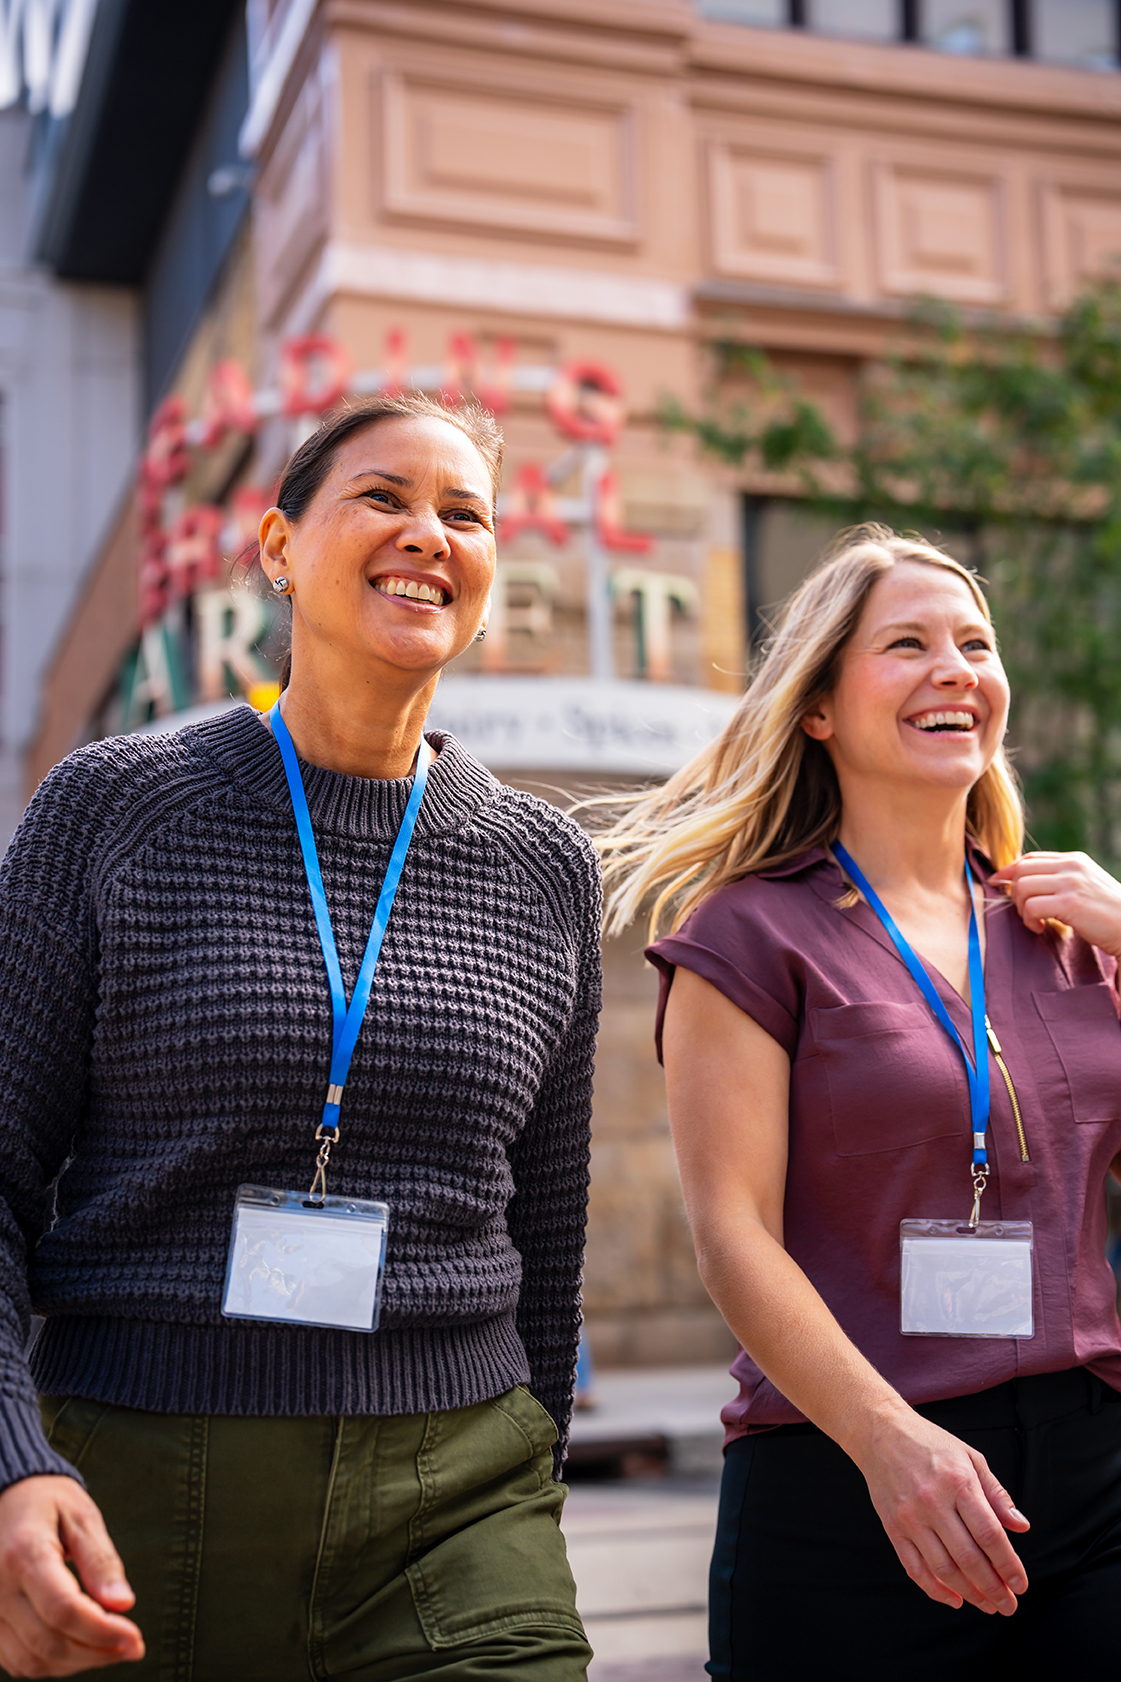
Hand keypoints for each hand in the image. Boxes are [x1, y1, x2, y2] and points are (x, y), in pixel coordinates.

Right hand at [0, 1476, 142, 1675]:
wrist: (5, 1496)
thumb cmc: (45, 1501)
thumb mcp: (81, 1515)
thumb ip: (101, 1560)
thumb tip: (123, 1603)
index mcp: (25, 1554)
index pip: (64, 1610)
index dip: (103, 1632)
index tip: (135, 1638)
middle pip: (49, 1643)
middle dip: (96, 1652)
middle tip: (131, 1646)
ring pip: (31, 1661)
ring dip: (76, 1664)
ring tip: (110, 1649)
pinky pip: (16, 1660)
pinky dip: (51, 1664)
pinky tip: (79, 1648)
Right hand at [851, 1400, 1029, 1614]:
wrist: (880, 1432)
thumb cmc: (929, 1443)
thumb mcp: (970, 1458)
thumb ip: (996, 1494)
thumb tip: (1021, 1526)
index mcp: (958, 1482)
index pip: (989, 1534)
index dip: (1008, 1564)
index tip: (1020, 1584)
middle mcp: (933, 1502)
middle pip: (969, 1558)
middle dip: (993, 1588)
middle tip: (1008, 1605)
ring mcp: (910, 1517)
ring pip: (943, 1569)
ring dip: (969, 1593)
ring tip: (987, 1605)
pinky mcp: (892, 1527)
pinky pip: (914, 1567)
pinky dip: (934, 1590)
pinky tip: (953, 1599)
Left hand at [991, 850, 1120, 955]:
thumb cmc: (1108, 913)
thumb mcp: (1085, 886)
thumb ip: (1061, 880)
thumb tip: (1025, 883)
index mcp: (1074, 860)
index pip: (1031, 858)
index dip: (1009, 870)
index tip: (998, 883)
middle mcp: (1072, 866)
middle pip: (1021, 869)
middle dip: (1013, 892)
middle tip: (1023, 911)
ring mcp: (1071, 883)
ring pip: (1022, 886)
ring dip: (1021, 908)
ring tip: (1033, 921)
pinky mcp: (1070, 903)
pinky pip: (1032, 906)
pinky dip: (1029, 919)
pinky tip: (1040, 928)